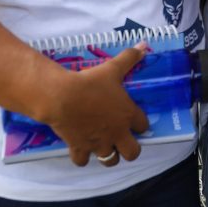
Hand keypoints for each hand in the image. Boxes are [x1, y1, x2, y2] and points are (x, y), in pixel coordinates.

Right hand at [41, 44, 149, 166]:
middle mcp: (117, 133)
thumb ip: (129, 58)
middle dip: (129, 148)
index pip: (143, 126)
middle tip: (123, 140)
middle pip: (133, 152)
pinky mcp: (79, 148)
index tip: (134, 121)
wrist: (63, 97)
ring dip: (109, 155)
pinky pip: (82, 161)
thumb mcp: (112, 68)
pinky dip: (82, 157)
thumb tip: (144, 45)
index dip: (140, 124)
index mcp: (128, 115)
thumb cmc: (91, 82)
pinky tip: (80, 148)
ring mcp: (98, 143)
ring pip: (111, 161)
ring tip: (104, 147)